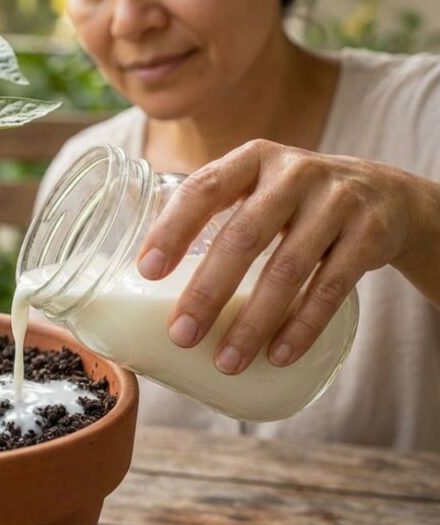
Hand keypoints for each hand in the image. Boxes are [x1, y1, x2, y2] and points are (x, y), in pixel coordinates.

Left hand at [135, 139, 439, 374]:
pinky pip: (332, 288)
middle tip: (181, 336)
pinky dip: (302, 326)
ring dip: (254, 322)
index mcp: (252, 159)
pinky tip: (278, 355)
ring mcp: (337, 201)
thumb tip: (140, 277)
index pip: (203, 189)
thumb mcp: (257, 188)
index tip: (146, 271)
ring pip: (287, 269)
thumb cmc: (295, 202)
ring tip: (227, 362)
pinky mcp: (370, 234)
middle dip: (208, 292)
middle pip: (243, 236)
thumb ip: (212, 214)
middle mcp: (294, 173)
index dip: (172, 229)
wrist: (388, 195)